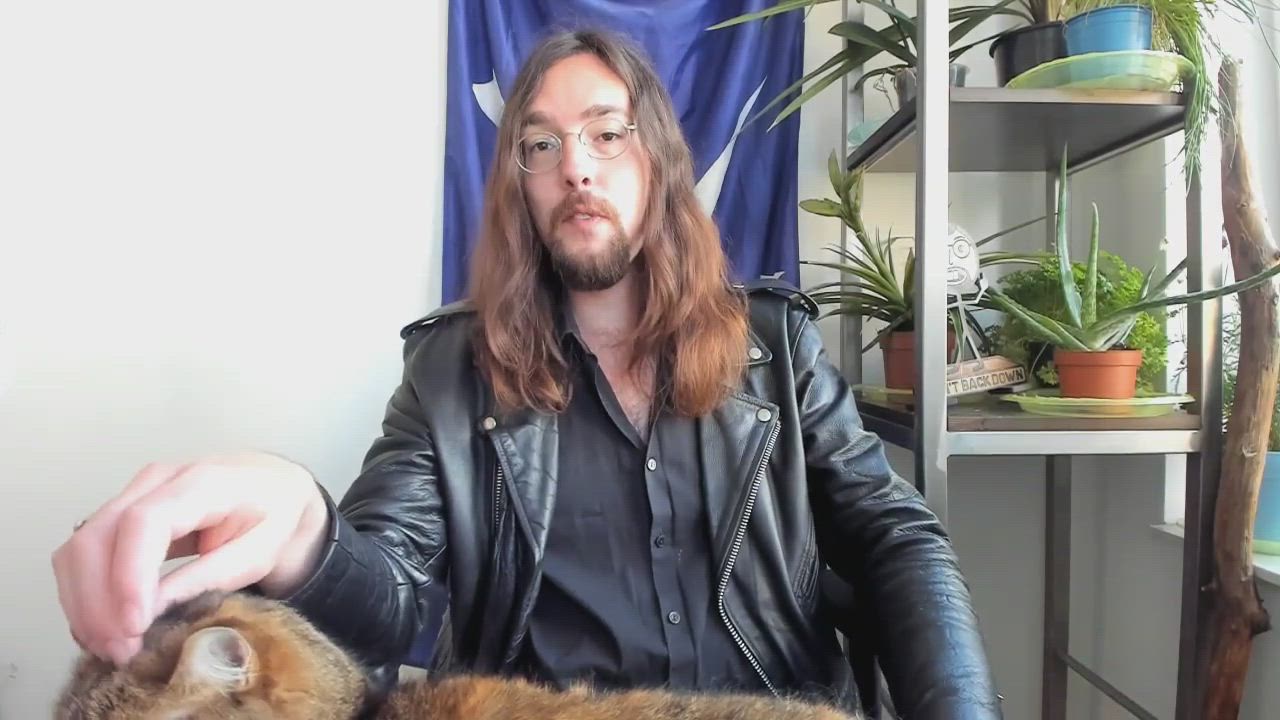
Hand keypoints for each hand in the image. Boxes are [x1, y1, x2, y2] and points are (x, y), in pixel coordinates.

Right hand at [51, 451, 328, 666]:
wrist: (274, 486)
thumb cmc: (274, 516)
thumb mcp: (261, 551)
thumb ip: (211, 576)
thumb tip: (153, 610)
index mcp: (202, 481)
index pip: (144, 523)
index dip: (129, 577)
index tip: (134, 626)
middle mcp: (156, 481)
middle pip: (97, 536)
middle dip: (98, 602)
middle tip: (120, 651)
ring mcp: (132, 494)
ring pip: (78, 547)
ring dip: (84, 603)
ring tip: (111, 647)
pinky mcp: (120, 514)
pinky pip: (83, 554)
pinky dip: (84, 594)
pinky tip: (103, 628)